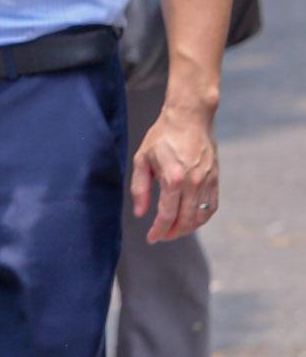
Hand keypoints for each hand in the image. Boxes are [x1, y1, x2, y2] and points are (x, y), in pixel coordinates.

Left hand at [132, 102, 219, 242]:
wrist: (190, 118)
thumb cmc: (162, 137)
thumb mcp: (142, 159)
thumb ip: (140, 188)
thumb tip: (141, 213)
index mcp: (173, 178)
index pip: (167, 215)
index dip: (158, 230)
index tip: (151, 238)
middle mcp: (194, 183)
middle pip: (185, 220)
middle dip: (172, 233)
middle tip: (161, 236)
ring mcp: (208, 181)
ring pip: (200, 216)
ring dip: (187, 228)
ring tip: (173, 230)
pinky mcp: (216, 179)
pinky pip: (212, 206)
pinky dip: (202, 218)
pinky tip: (191, 220)